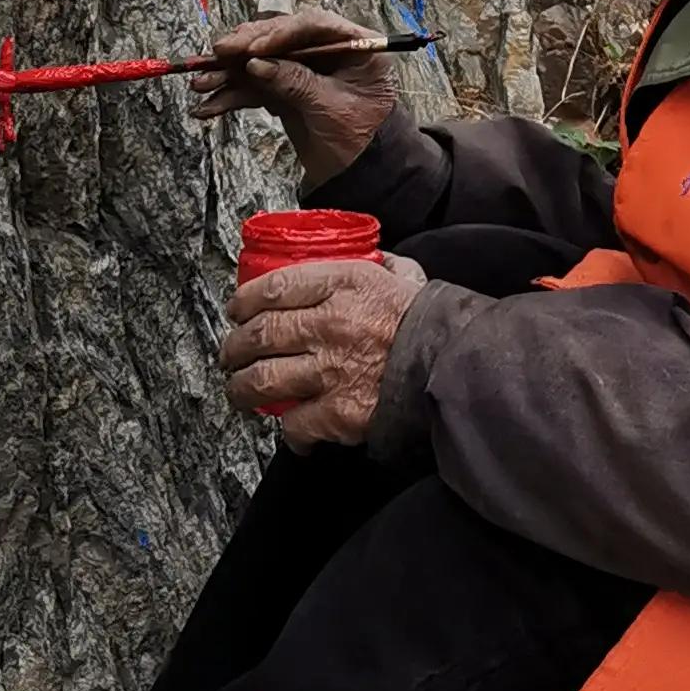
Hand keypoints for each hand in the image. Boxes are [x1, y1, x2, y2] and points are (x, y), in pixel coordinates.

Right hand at [189, 5, 399, 186]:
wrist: (363, 176)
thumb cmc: (363, 140)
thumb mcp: (331, 109)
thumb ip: (296, 83)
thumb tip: (257, 64)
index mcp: (356, 46)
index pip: (314, 25)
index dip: (281, 32)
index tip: (253, 47)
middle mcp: (328, 52)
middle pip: (282, 38)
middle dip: (246, 48)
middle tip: (218, 53)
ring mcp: (304, 70)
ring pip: (262, 62)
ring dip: (229, 74)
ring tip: (201, 84)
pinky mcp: (287, 90)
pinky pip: (256, 88)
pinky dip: (233, 97)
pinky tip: (209, 107)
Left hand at [221, 253, 426, 447]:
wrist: (459, 368)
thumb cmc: (433, 323)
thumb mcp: (407, 277)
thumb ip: (384, 265)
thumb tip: (376, 256)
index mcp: (343, 284)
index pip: (274, 287)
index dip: (244, 300)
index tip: (236, 310)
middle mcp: (328, 324)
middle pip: (259, 335)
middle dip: (234, 347)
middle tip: (230, 354)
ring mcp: (329, 370)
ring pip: (262, 381)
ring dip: (241, 389)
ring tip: (238, 391)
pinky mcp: (338, 413)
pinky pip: (295, 424)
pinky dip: (289, 432)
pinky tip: (291, 433)